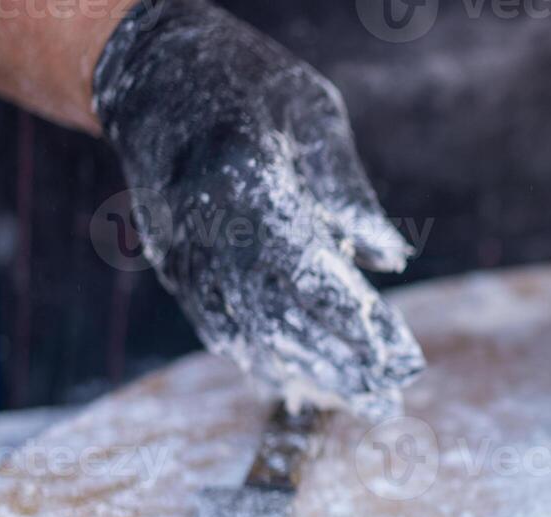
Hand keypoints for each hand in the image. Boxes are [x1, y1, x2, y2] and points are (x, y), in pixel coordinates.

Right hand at [93, 0, 422, 419]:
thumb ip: (349, 195)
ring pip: (252, 336)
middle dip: (343, 367)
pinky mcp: (178, 269)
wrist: (148, 77)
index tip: (402, 360)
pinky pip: (223, 328)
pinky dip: (266, 361)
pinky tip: (306, 386)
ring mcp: (186, 254)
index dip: (357, 325)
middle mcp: (209, 231)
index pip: (311, 275)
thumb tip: (394, 261)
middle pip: (282, 320)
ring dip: (312, 375)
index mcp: (248, 185)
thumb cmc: (248, 89)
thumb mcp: (312, 117)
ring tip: (366, 405)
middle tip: (393, 401)